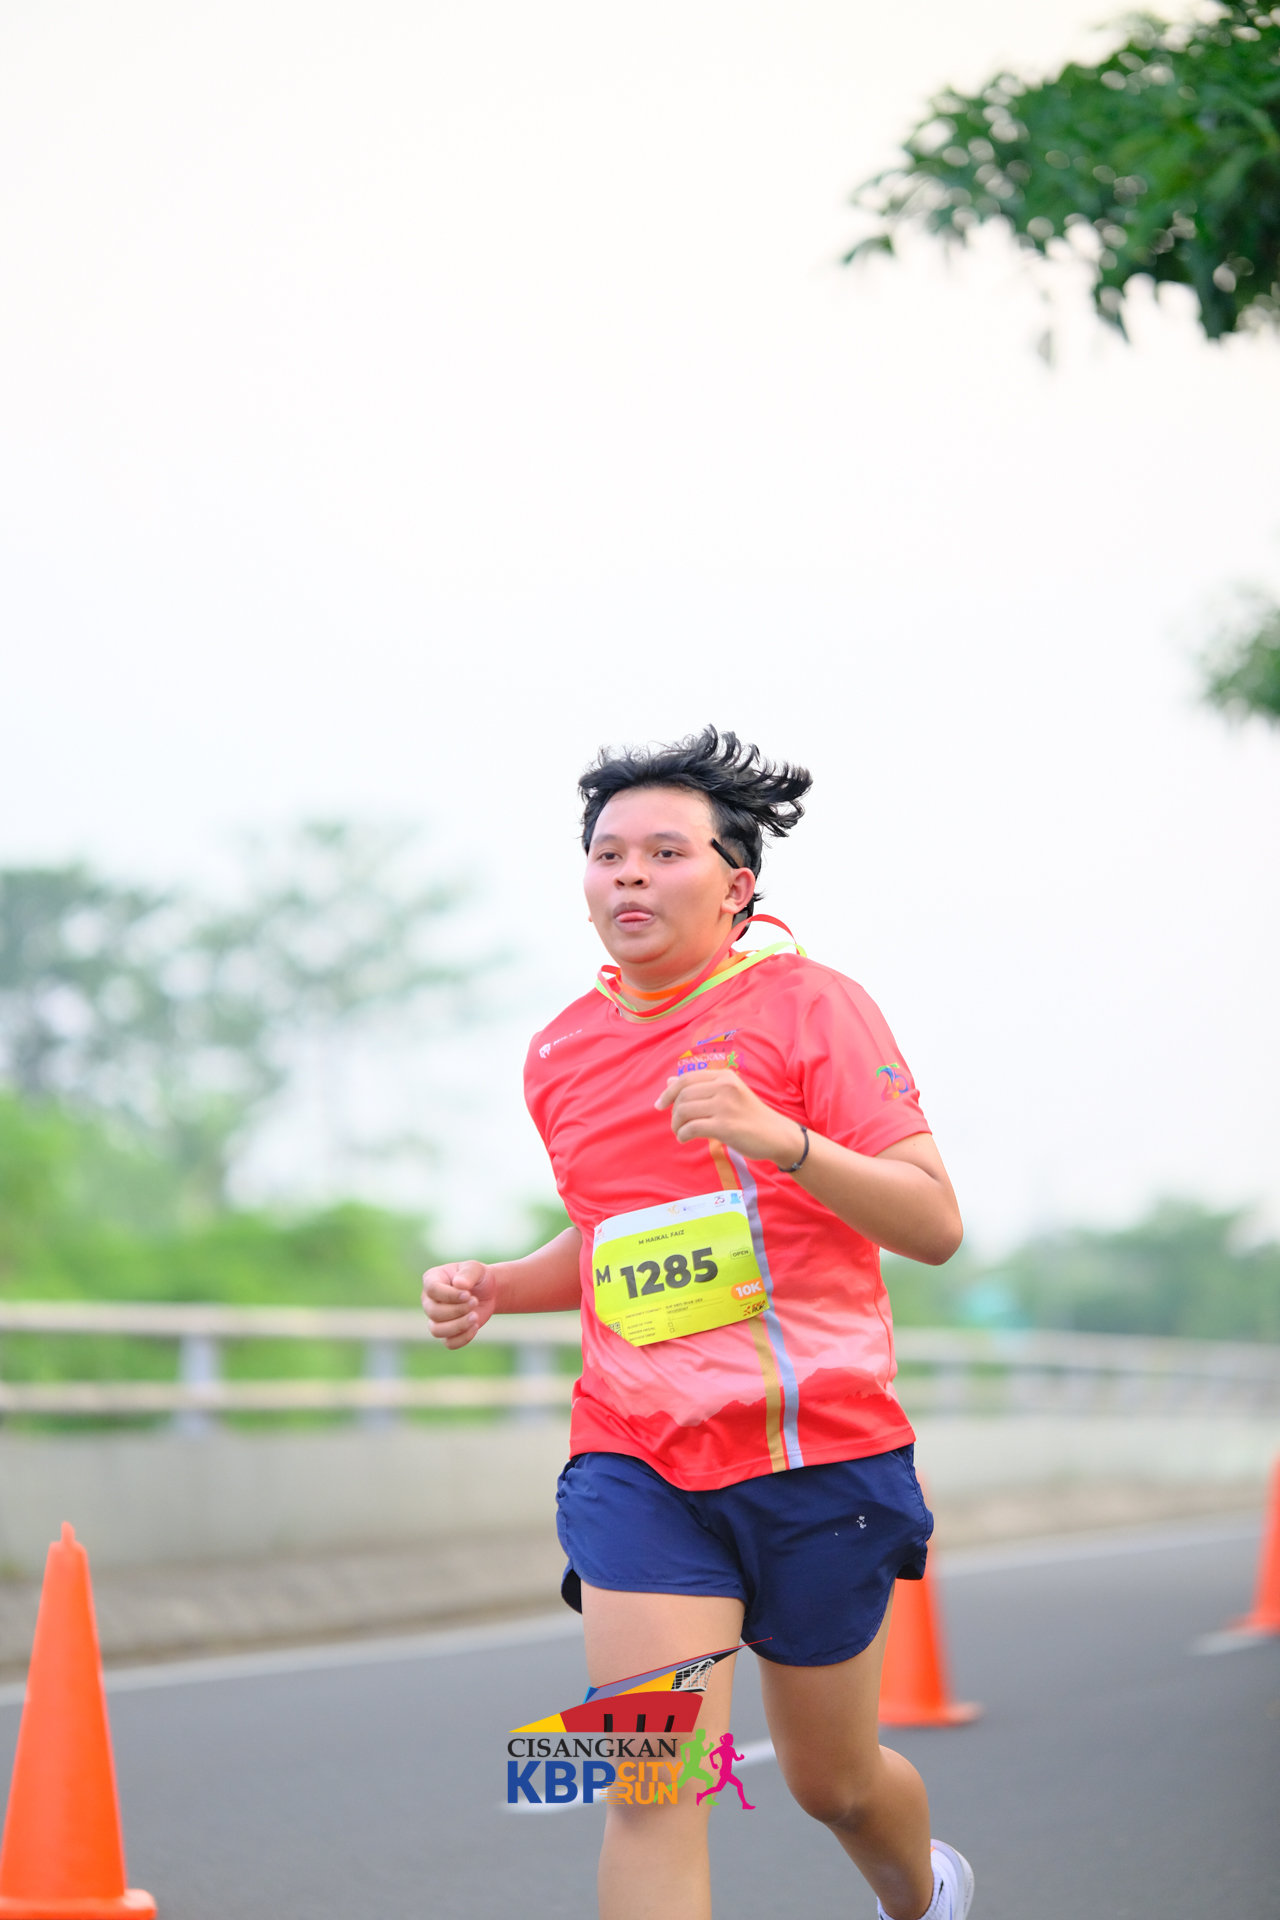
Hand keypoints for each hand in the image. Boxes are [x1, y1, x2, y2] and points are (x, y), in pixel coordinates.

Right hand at [421, 1260, 497, 1348]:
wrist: (487, 1292)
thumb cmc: (478, 1277)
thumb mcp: (476, 1268)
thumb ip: (468, 1273)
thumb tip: (459, 1284)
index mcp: (432, 1279)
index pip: (432, 1290)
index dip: (449, 1295)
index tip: (468, 1294)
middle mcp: (429, 1300)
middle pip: (433, 1312)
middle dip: (457, 1310)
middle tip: (475, 1301)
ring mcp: (435, 1318)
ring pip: (436, 1330)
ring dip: (458, 1326)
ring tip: (475, 1317)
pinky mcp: (447, 1333)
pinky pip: (448, 1343)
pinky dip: (463, 1338)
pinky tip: (475, 1327)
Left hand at [655, 1069, 804, 1168]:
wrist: (776, 1135)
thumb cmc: (750, 1116)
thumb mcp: (728, 1094)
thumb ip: (701, 1087)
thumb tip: (669, 1081)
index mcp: (725, 1076)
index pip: (686, 1079)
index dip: (668, 1092)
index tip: (659, 1105)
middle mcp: (724, 1086)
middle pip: (683, 1095)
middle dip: (673, 1111)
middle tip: (676, 1124)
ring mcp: (724, 1106)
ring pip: (684, 1111)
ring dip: (676, 1125)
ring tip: (680, 1132)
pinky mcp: (724, 1126)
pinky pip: (691, 1128)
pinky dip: (683, 1135)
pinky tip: (685, 1139)